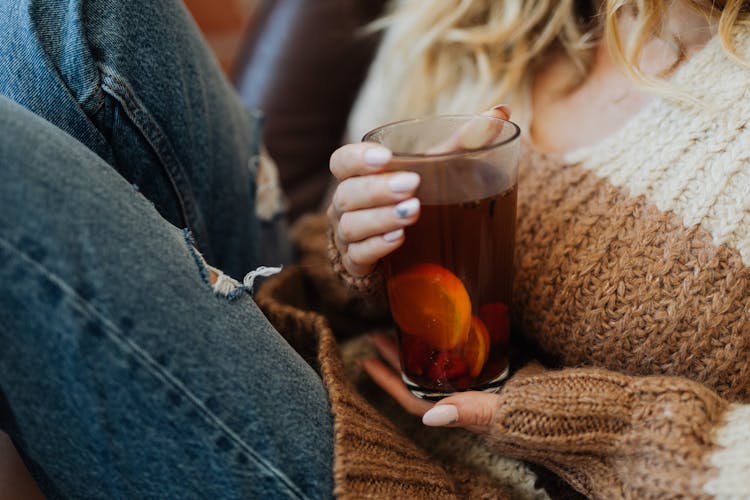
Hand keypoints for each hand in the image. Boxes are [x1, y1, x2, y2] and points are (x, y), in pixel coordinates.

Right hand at [328, 105, 510, 277]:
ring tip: (412, 213)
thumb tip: (501, 110)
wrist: (410, 248)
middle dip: (378, 190)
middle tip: (412, 186)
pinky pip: (358, 258)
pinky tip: (398, 240)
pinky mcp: (357, 265)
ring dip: (381, 219)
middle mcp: (346, 205)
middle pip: (347, 195)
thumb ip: (464, 142)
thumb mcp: (437, 168)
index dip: (357, 158)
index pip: (342, 162)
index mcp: (359, 176)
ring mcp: (349, 237)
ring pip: (352, 227)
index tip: (387, 157)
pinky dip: (377, 247)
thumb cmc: (417, 197)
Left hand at [363, 335, 729, 498]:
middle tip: (379, 329)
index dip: (388, 382)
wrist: (610, 414)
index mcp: (470, 416)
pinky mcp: (513, 373)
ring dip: (424, 349)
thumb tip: (427, 415)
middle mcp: (476, 403)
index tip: (366, 357)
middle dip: (398, 360)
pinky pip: (475, 358)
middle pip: (425, 382)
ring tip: (406, 321)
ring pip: (447, 368)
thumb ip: (472, 412)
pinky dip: (457, 343)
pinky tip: (452, 322)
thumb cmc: (560, 415)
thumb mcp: (513, 414)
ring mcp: (494, 388)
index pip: (415, 402)